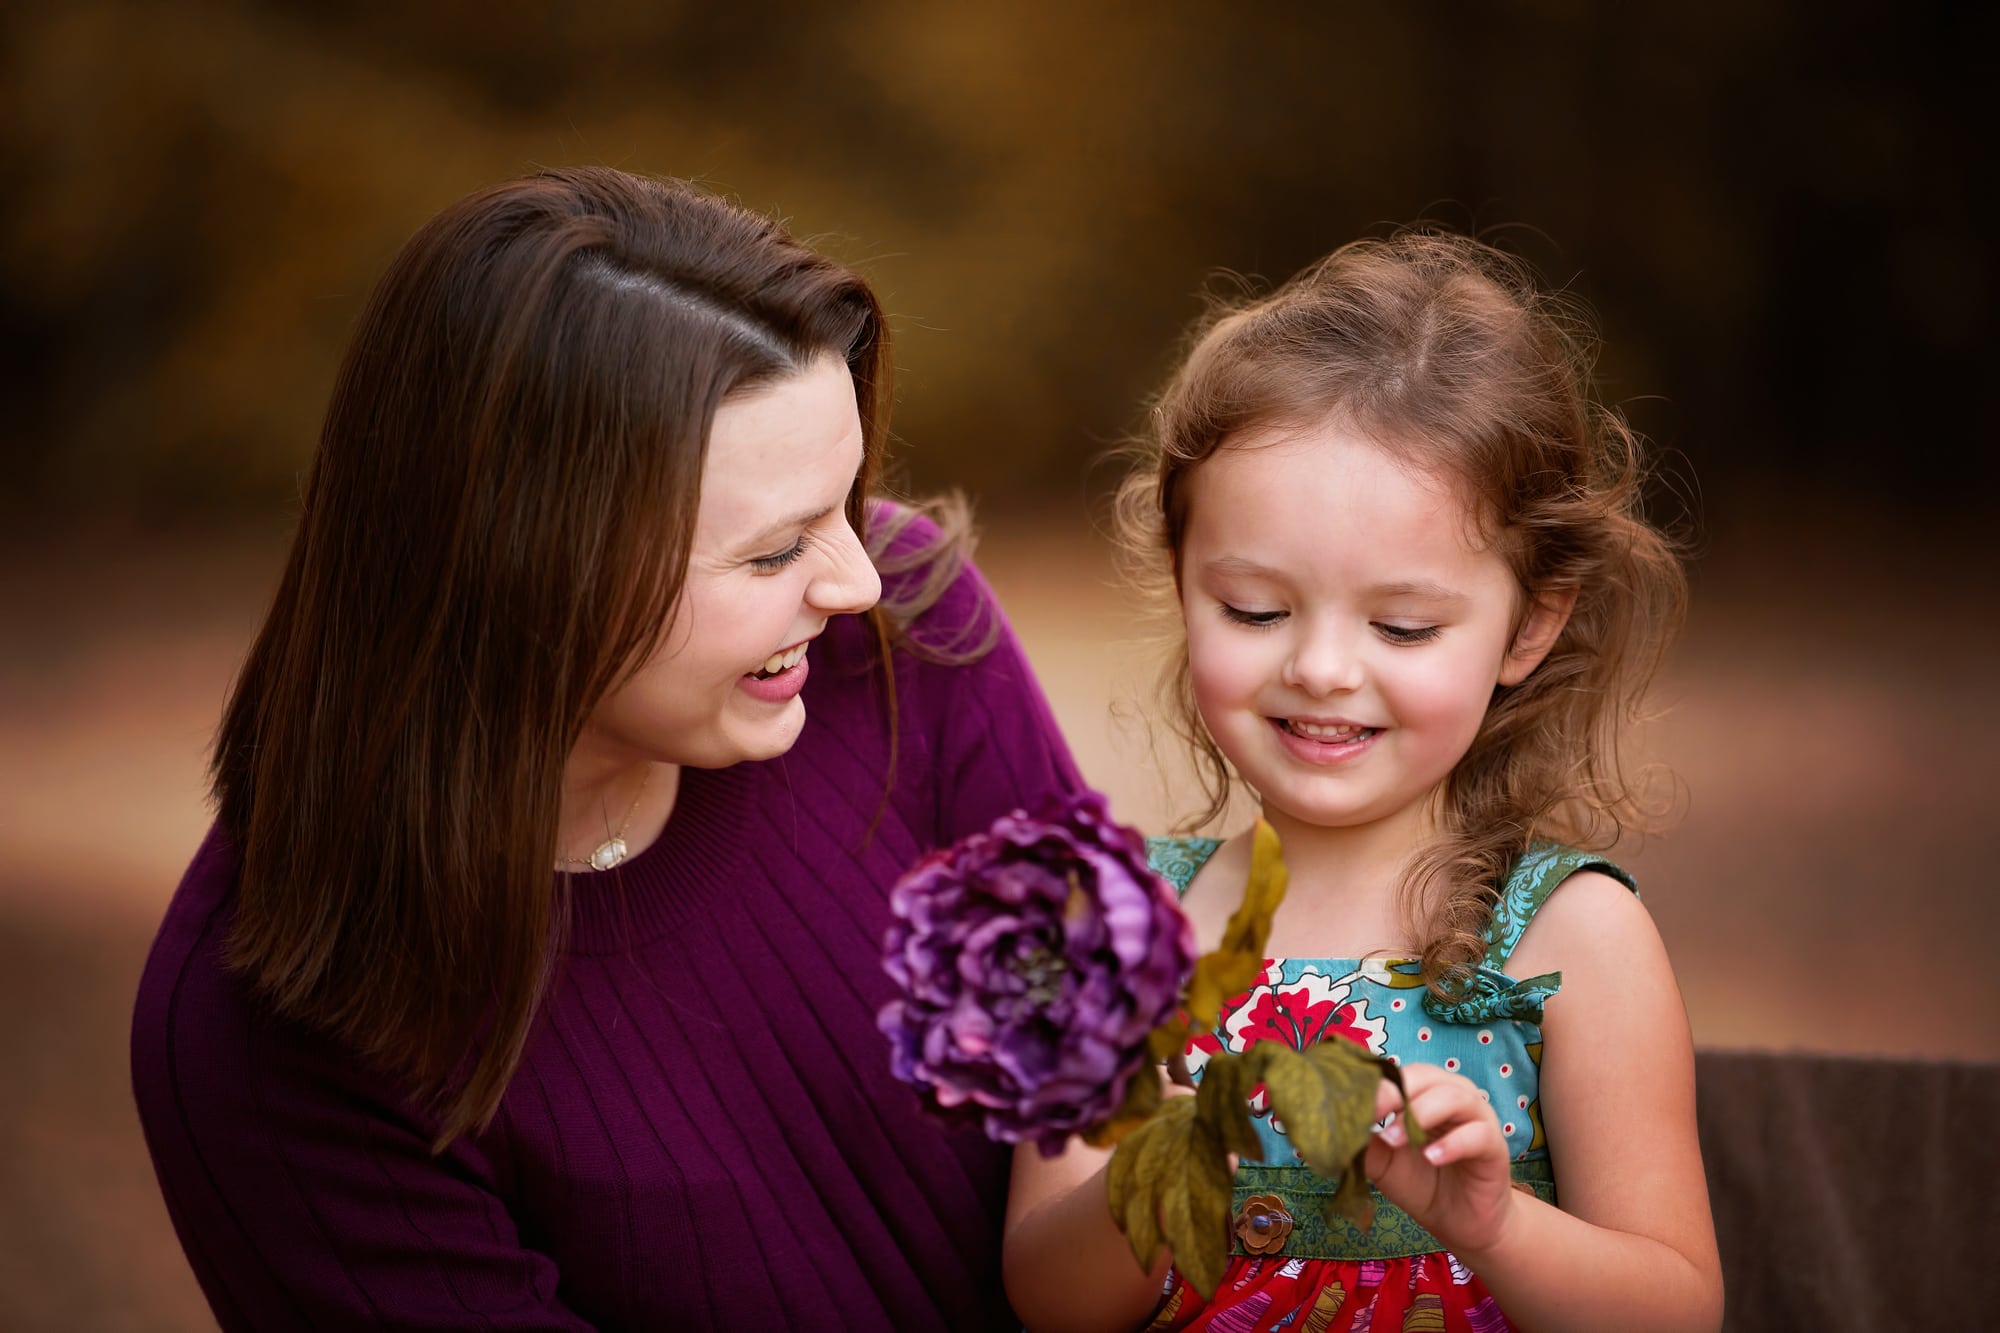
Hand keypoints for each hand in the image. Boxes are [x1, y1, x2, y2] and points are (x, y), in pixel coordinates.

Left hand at [1364, 1063, 1519, 1257]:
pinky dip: (1452, 1143)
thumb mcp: (1382, 1162)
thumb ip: (1362, 1141)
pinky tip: (1431, 1157)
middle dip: (1394, 1093)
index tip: (1345, 1101)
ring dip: (1420, 1115)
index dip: (1372, 1083)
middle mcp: (1452, 1094)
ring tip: (1395, 1140)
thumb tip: (1330, 1127)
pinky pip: (1477, 1134)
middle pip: (1424, 1076)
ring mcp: (1478, 1117)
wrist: (1460, 1222)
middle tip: (1371, 1115)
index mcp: (1422, 1091)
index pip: (1397, 1072)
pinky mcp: (1495, 1145)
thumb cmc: (1420, 1182)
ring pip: (1453, 1097)